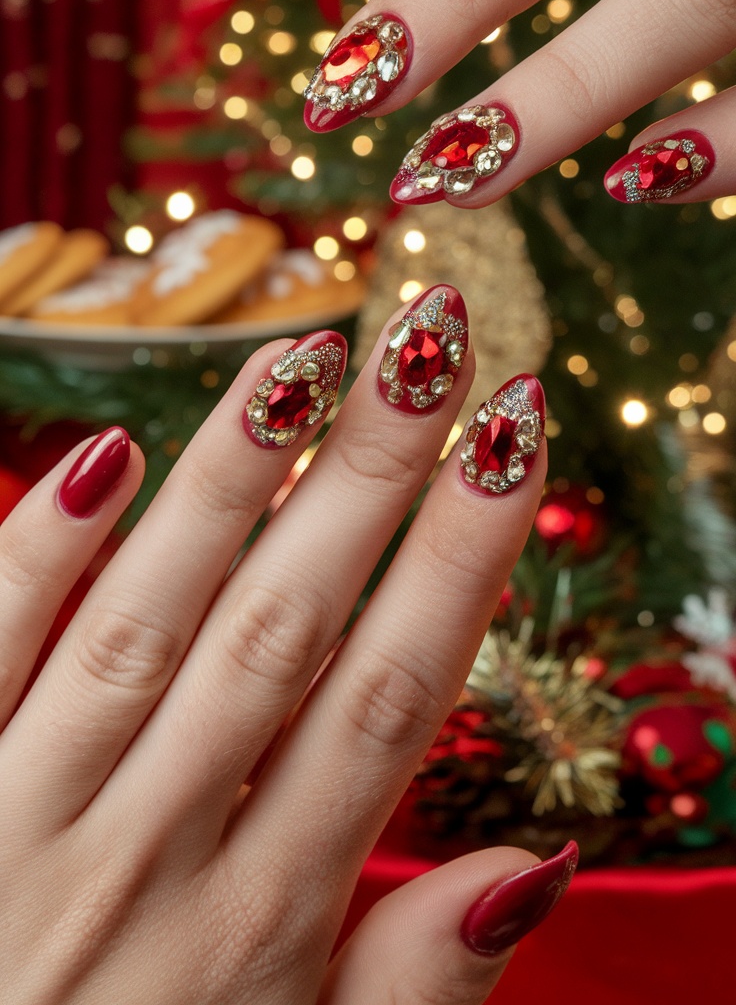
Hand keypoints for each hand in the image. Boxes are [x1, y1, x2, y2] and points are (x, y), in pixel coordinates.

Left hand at [0, 288, 573, 1003]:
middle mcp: (156, 852)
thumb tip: (529, 869)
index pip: (392, 694)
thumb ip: (413, 986)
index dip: (462, 555)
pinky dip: (38, 559)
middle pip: (286, 629)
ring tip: (304, 359)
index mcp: (266, 921)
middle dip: (370, 475)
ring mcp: (32, 815)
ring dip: (232, 483)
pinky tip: (107, 459)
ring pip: (150, 622)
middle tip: (430, 341)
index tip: (514, 435)